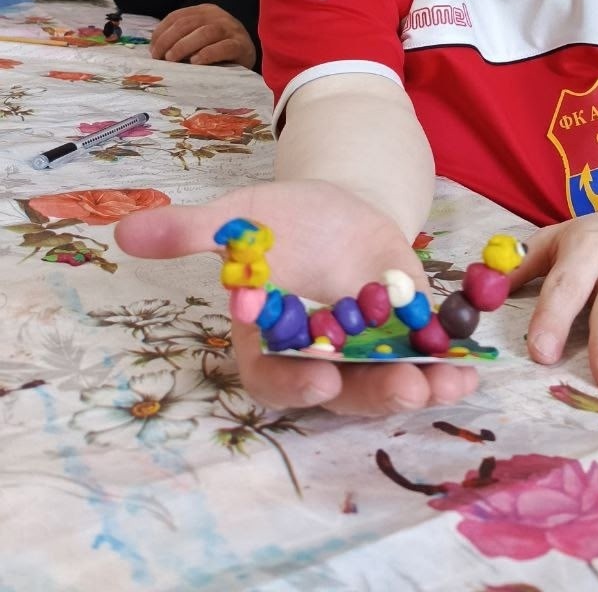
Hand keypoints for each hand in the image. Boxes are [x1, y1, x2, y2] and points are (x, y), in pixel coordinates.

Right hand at [114, 181, 477, 414]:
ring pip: (387, 381)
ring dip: (421, 386)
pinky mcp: (404, 335)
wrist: (334, 204)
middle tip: (405, 390)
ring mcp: (365, 351)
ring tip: (452, 382)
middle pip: (340, 391)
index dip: (294, 384)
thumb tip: (125, 230)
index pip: (272, 377)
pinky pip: (425, 357)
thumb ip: (193, 230)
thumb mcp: (239, 216)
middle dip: (373, 393)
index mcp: (270, 339)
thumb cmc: (278, 218)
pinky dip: (449, 364)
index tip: (321, 381)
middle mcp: (319, 357)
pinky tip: (472, 365)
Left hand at [150, 4, 256, 66]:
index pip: (178, 16)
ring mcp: (231, 29)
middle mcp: (218, 16)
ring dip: (184, 45)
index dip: (161, 32)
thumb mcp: (197, 39)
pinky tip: (196, 62)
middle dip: (169, 40)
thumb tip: (155, 50)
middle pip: (188, 23)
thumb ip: (181, 38)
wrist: (248, 55)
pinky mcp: (242, 45)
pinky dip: (208, 53)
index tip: (152, 50)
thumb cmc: (216, 49)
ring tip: (172, 59)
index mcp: (204, 11)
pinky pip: (224, 47)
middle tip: (160, 57)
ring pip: (205, 32)